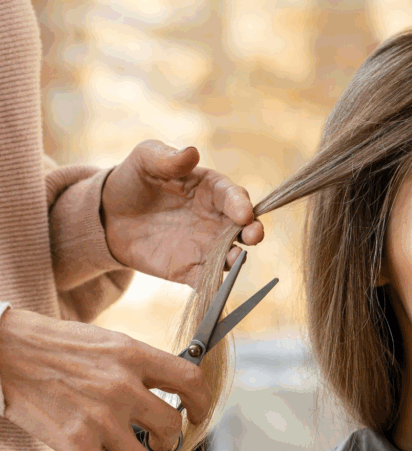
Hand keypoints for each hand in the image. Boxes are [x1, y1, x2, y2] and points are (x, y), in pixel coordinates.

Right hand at [0, 309, 212, 450]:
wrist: (6, 352)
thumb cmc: (58, 345)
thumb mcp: (109, 341)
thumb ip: (140, 364)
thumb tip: (169, 383)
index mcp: (134, 357)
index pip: (189, 379)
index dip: (202, 400)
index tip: (199, 412)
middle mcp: (123, 387)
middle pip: (171, 424)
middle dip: (173, 440)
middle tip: (165, 444)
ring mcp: (100, 418)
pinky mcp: (76, 442)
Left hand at [101, 140, 264, 287]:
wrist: (109, 215)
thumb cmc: (134, 180)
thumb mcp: (146, 160)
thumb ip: (168, 158)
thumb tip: (191, 153)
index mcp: (211, 190)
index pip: (233, 195)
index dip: (241, 203)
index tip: (244, 212)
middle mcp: (216, 219)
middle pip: (243, 227)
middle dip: (252, 232)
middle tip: (254, 236)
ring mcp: (206, 246)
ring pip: (230, 255)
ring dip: (237, 258)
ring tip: (235, 259)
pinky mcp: (190, 269)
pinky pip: (207, 279)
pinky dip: (214, 285)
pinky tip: (215, 287)